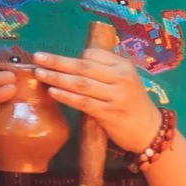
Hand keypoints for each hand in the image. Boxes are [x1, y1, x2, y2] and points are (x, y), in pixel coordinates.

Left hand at [37, 41, 168, 155]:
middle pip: (83, 67)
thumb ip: (104, 70)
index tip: (53, 59)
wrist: (148, 129)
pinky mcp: (109, 114)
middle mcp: (121, 78)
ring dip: (57, 78)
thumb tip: (72, 63)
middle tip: (37, 57)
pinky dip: (66, 97)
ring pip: (81, 84)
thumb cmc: (131, 103)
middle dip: (58, 62)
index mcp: (124, 66)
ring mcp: (115, 96)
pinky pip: (83, 103)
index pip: (92, 56)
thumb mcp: (125, 80)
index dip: (71, 57)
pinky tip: (52, 92)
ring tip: (39, 73)